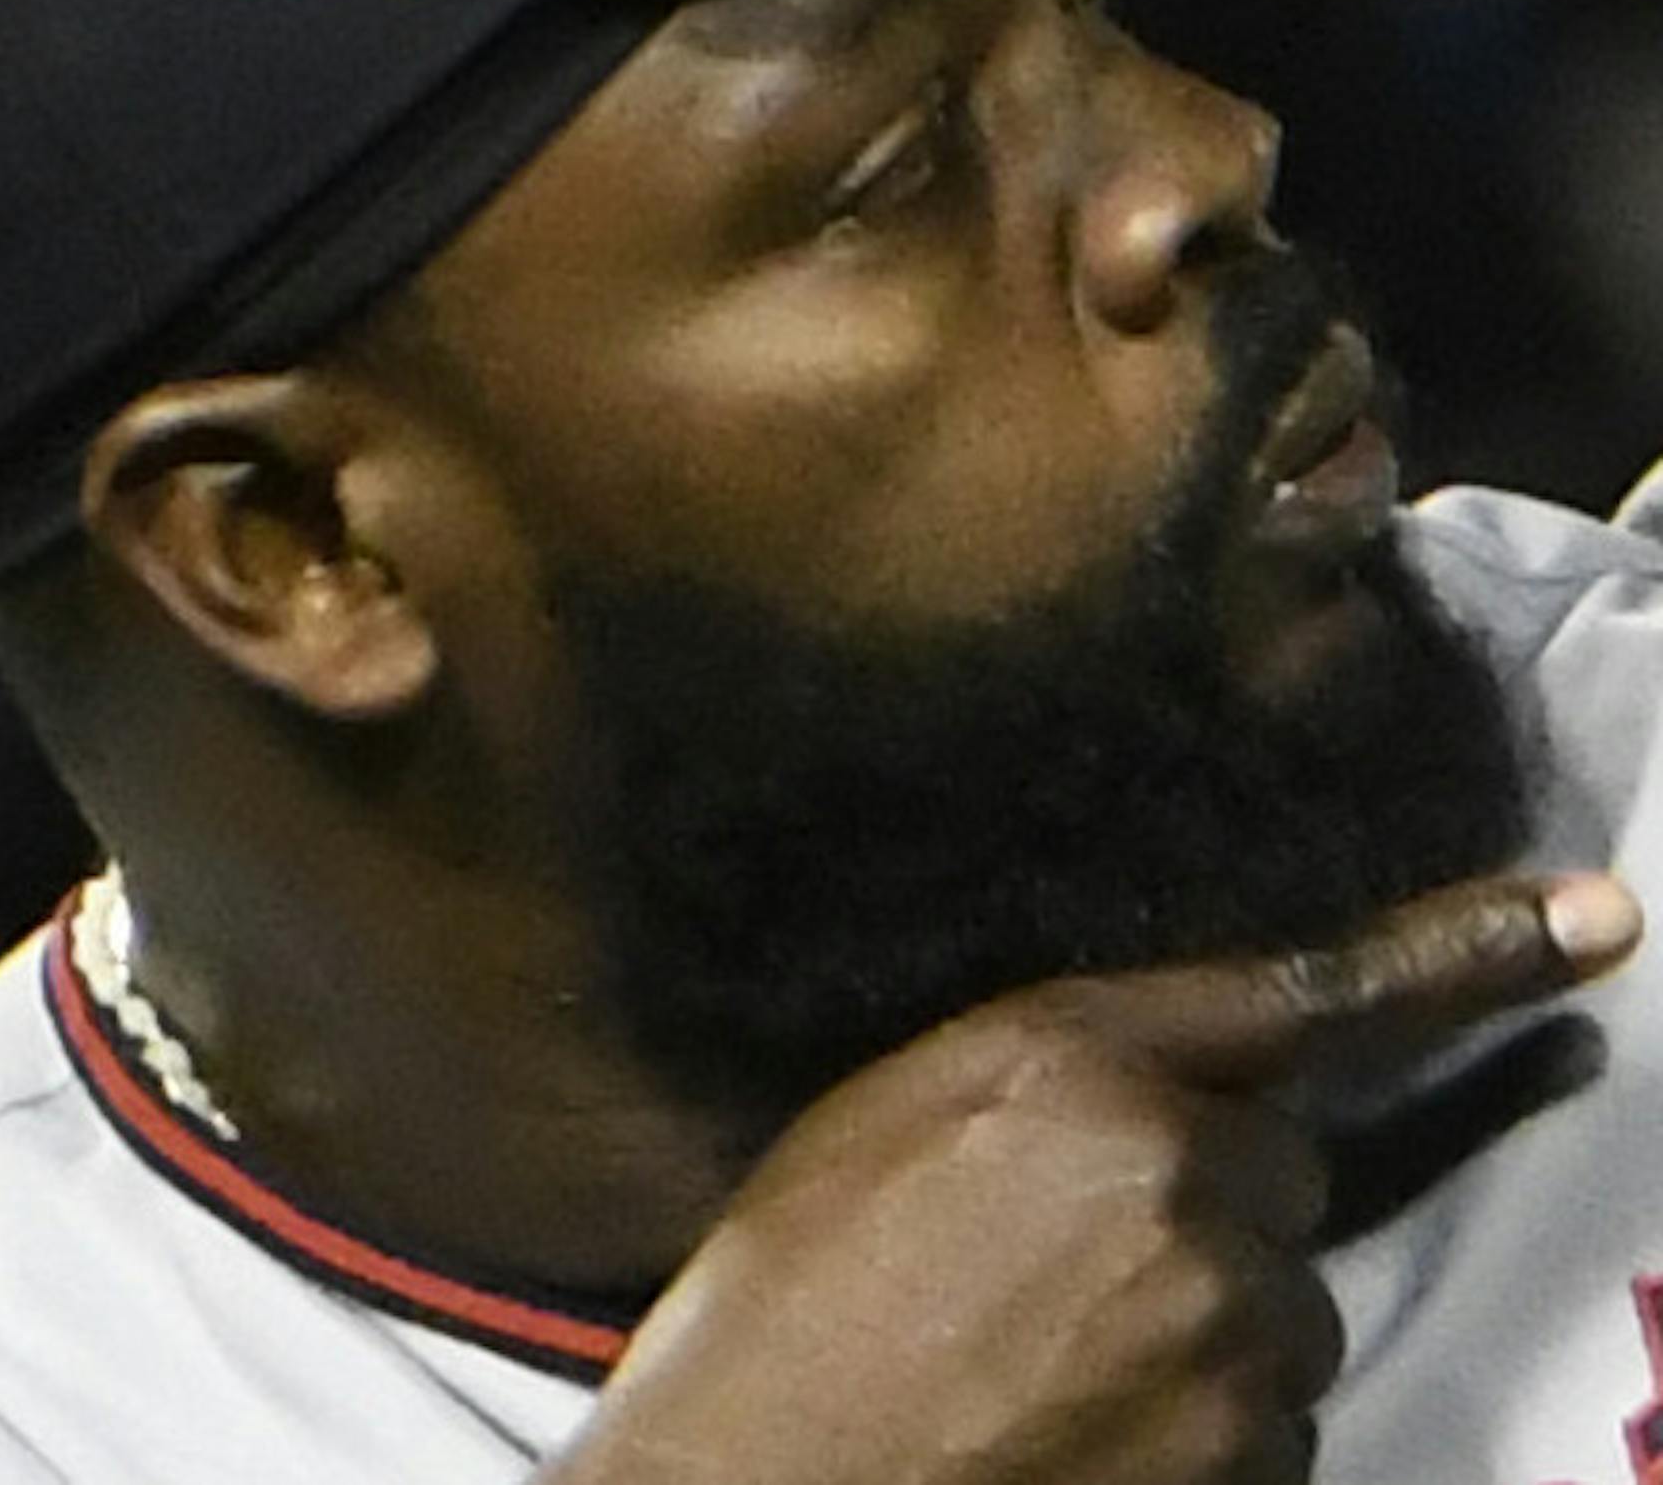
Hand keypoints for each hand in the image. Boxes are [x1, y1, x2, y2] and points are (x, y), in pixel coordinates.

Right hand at [545, 871, 1641, 1484]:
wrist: (764, 1483)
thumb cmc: (793, 1299)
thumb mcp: (890, 1118)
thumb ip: (1050, 1076)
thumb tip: (1160, 1093)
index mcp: (1071, 1062)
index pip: (1306, 989)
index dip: (1465, 948)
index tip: (1599, 917)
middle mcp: (1174, 1176)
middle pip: (1281, 1177)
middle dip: (1210, 1211)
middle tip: (1071, 1273)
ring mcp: (1224, 1331)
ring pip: (1277, 1312)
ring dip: (1201, 1335)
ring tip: (1049, 1369)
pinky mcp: (1251, 1463)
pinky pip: (1268, 1428)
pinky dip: (1196, 1436)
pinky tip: (1076, 1436)